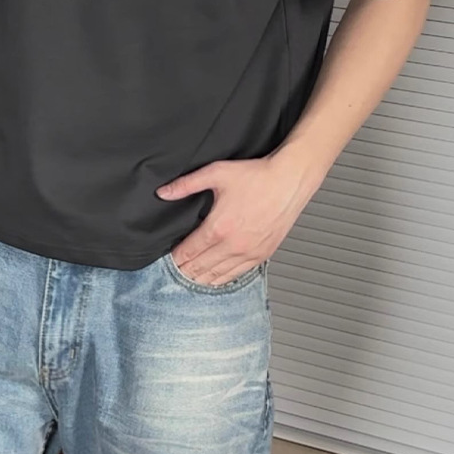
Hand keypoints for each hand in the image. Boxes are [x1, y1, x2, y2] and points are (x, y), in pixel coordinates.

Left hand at [155, 148, 319, 284]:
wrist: (290, 180)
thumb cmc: (258, 176)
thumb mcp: (216, 173)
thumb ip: (186, 184)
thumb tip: (163, 192)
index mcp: (218, 228)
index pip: (188, 253)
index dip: (175, 258)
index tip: (168, 258)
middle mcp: (232, 246)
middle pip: (199, 268)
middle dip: (184, 270)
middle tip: (175, 271)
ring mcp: (248, 254)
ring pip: (216, 276)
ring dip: (200, 278)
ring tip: (189, 277)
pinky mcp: (261, 256)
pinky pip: (236, 275)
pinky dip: (221, 279)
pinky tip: (213, 279)